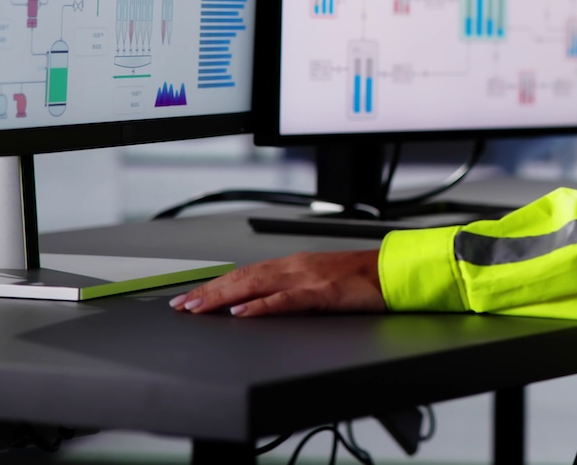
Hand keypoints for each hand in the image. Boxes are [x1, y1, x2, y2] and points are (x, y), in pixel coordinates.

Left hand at [169, 248, 383, 317]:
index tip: (192, 297)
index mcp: (294, 265)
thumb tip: (264, 304)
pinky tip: (243, 311)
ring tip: (200, 307)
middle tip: (183, 305)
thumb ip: (294, 291)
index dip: (216, 285)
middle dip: (210, 291)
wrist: (394, 273)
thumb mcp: (320, 283)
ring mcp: (308, 278)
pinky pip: (286, 299)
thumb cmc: (362, 281)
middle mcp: (296, 267)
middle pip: (243, 277)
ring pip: (256, 285)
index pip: (245, 274)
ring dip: (224, 296)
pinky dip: (262, 305)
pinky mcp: (323, 292)